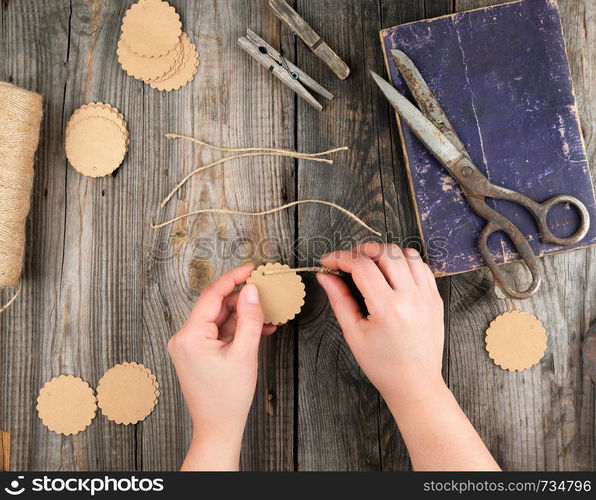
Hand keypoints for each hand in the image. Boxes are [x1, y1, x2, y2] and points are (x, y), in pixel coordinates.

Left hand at [167, 263, 275, 469]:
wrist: (218, 427)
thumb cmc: (227, 398)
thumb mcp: (244, 354)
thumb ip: (249, 318)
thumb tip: (252, 291)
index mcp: (190, 336)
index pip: (212, 295)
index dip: (234, 279)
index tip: (251, 269)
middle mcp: (185, 338)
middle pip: (217, 306)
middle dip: (243, 300)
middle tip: (266, 292)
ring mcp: (191, 345)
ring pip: (221, 319)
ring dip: (244, 315)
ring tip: (269, 313)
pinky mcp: (199, 352)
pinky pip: (220, 332)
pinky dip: (238, 329)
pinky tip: (259, 327)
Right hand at [317, 243, 444, 407]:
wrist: (415, 384)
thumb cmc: (382, 365)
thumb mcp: (354, 334)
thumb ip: (339, 300)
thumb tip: (325, 276)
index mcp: (388, 308)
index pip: (362, 266)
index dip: (341, 258)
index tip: (329, 261)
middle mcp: (411, 298)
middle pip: (386, 253)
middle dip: (362, 251)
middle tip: (348, 262)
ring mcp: (427, 296)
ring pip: (406, 254)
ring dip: (385, 254)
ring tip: (370, 265)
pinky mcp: (435, 299)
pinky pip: (421, 267)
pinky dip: (404, 262)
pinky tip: (392, 273)